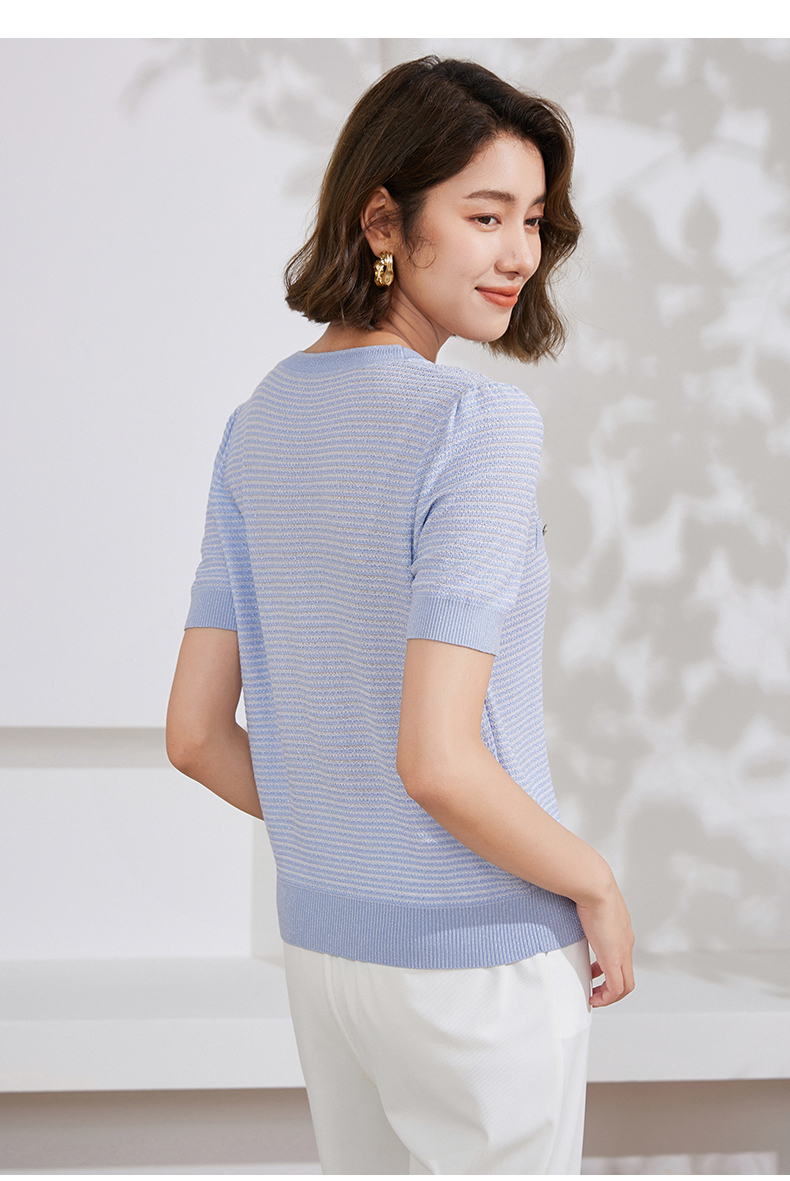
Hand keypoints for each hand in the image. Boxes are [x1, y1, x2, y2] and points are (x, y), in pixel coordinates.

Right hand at [575, 878, 634, 1006]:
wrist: (594, 885)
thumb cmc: (587, 887)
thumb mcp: (587, 903)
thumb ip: (581, 910)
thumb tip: (566, 905)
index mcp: (621, 930)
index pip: (622, 958)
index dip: (608, 969)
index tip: (592, 973)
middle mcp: (626, 943)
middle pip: (627, 976)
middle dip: (610, 988)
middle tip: (594, 991)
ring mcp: (622, 952)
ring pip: (625, 986)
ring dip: (609, 996)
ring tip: (594, 998)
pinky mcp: (614, 958)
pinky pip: (616, 988)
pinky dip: (607, 998)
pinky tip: (594, 998)